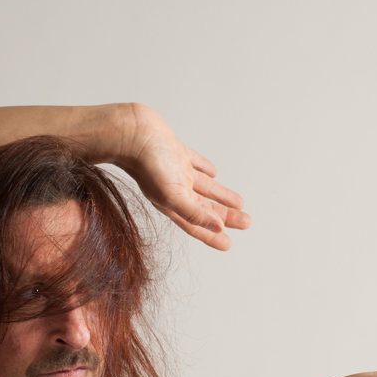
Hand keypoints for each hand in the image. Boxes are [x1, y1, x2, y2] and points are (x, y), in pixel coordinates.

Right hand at [112, 104, 249, 249]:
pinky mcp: (175, 152)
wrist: (130, 132)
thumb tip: (218, 229)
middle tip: (245, 222)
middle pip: (205, 208)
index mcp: (173, 203)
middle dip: (225, 216)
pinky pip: (195, 163)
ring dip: (220, 196)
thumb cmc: (146, 165)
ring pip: (204, 187)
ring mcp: (175, 171)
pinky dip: (205, 168)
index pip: (197, 225)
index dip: (212, 236)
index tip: (228, 244)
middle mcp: (174, 190)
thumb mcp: (173, 194)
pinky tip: (214, 172)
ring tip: (238, 203)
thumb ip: (195, 213)